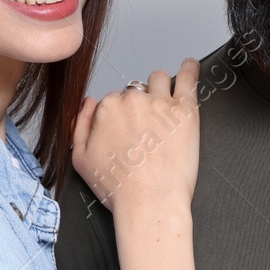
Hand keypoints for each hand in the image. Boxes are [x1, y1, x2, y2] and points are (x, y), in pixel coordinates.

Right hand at [72, 58, 199, 213]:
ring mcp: (160, 102)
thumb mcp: (80, 160)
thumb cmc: (120, 187)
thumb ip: (80, 125)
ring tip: (165, 103)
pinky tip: (190, 66)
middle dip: (139, 105)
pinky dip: (189, 69)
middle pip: (136, 91)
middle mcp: (132, 100)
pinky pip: (188, 78)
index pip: (114, 101)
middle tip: (146, 131)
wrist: (149, 202)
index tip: (128, 133)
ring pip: (159, 80)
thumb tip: (87, 103)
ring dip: (160, 88)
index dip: (121, 118)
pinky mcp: (185, 110)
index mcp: (106, 108)